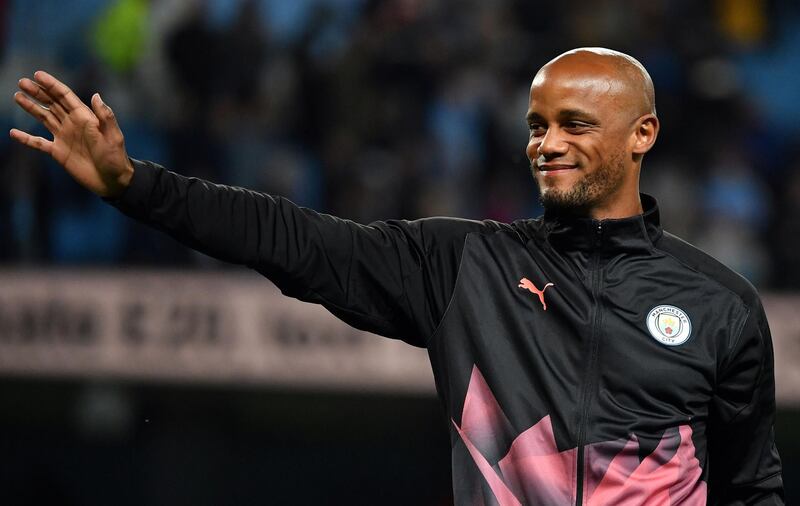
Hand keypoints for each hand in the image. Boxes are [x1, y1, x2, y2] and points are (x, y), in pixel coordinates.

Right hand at [10, 71, 133, 197]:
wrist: (113, 180)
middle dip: (37, 92)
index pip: (65, 96)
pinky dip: (26, 138)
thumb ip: (105, 116)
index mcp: (85, 117)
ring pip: (44, 118)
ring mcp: (64, 137)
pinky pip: (39, 143)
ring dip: (31, 107)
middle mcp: (72, 124)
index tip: (37, 74)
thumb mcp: (113, 136)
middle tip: (22, 82)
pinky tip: (13, 133)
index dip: (51, 85)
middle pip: (52, 103)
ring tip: (17, 96)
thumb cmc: (116, 157)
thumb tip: (96, 95)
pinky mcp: (59, 152)